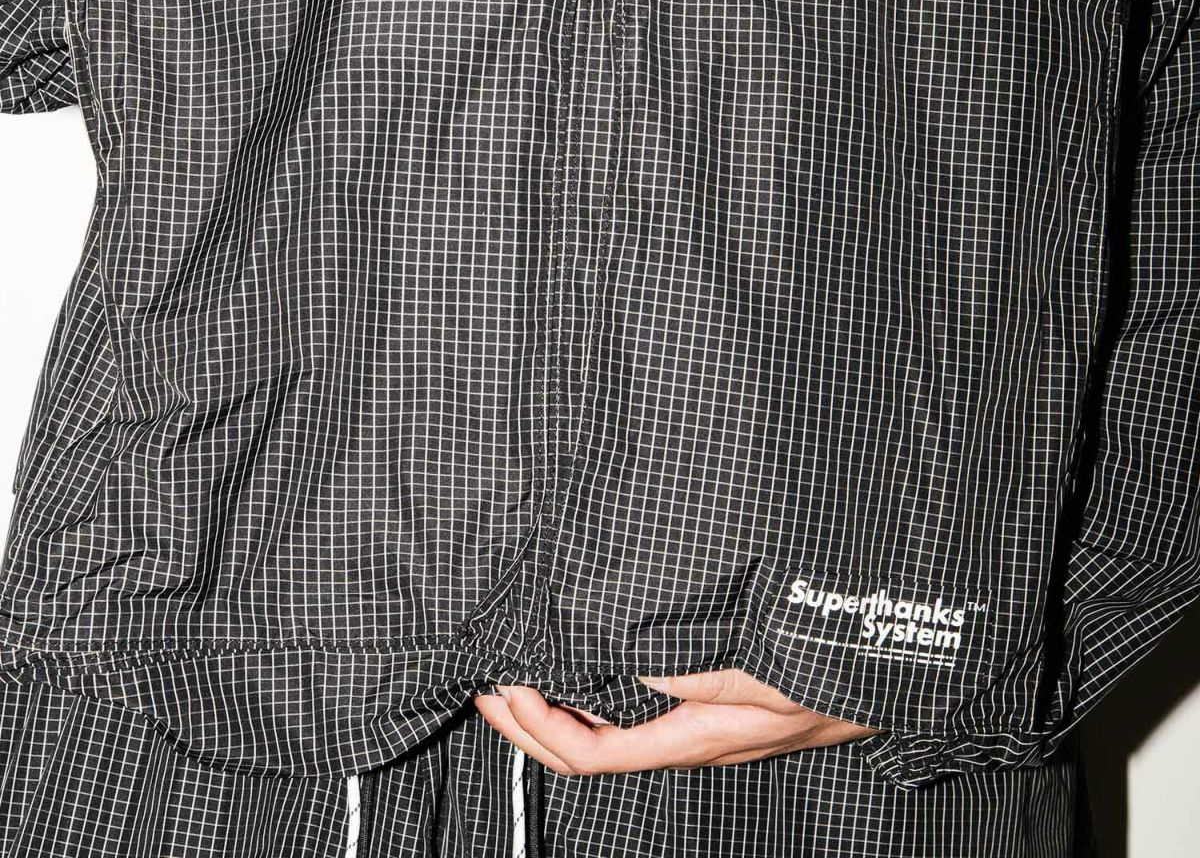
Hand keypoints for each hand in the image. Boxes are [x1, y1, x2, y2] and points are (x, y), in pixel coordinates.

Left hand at [473, 669, 879, 774]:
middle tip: (488, 687)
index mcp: (696, 735)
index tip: (501, 688)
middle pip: (589, 753)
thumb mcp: (760, 664)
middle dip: (528, 726)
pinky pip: (639, 714)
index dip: (536, 729)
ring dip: (557, 710)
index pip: (592, 754)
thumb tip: (624, 657)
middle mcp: (692, 738)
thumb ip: (694, 667)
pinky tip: (588, 666)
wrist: (888, 659)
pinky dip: (598, 695)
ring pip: (610, 736)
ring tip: (521, 678)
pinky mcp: (714, 705)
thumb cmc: (830, 662)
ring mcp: (702, 726)